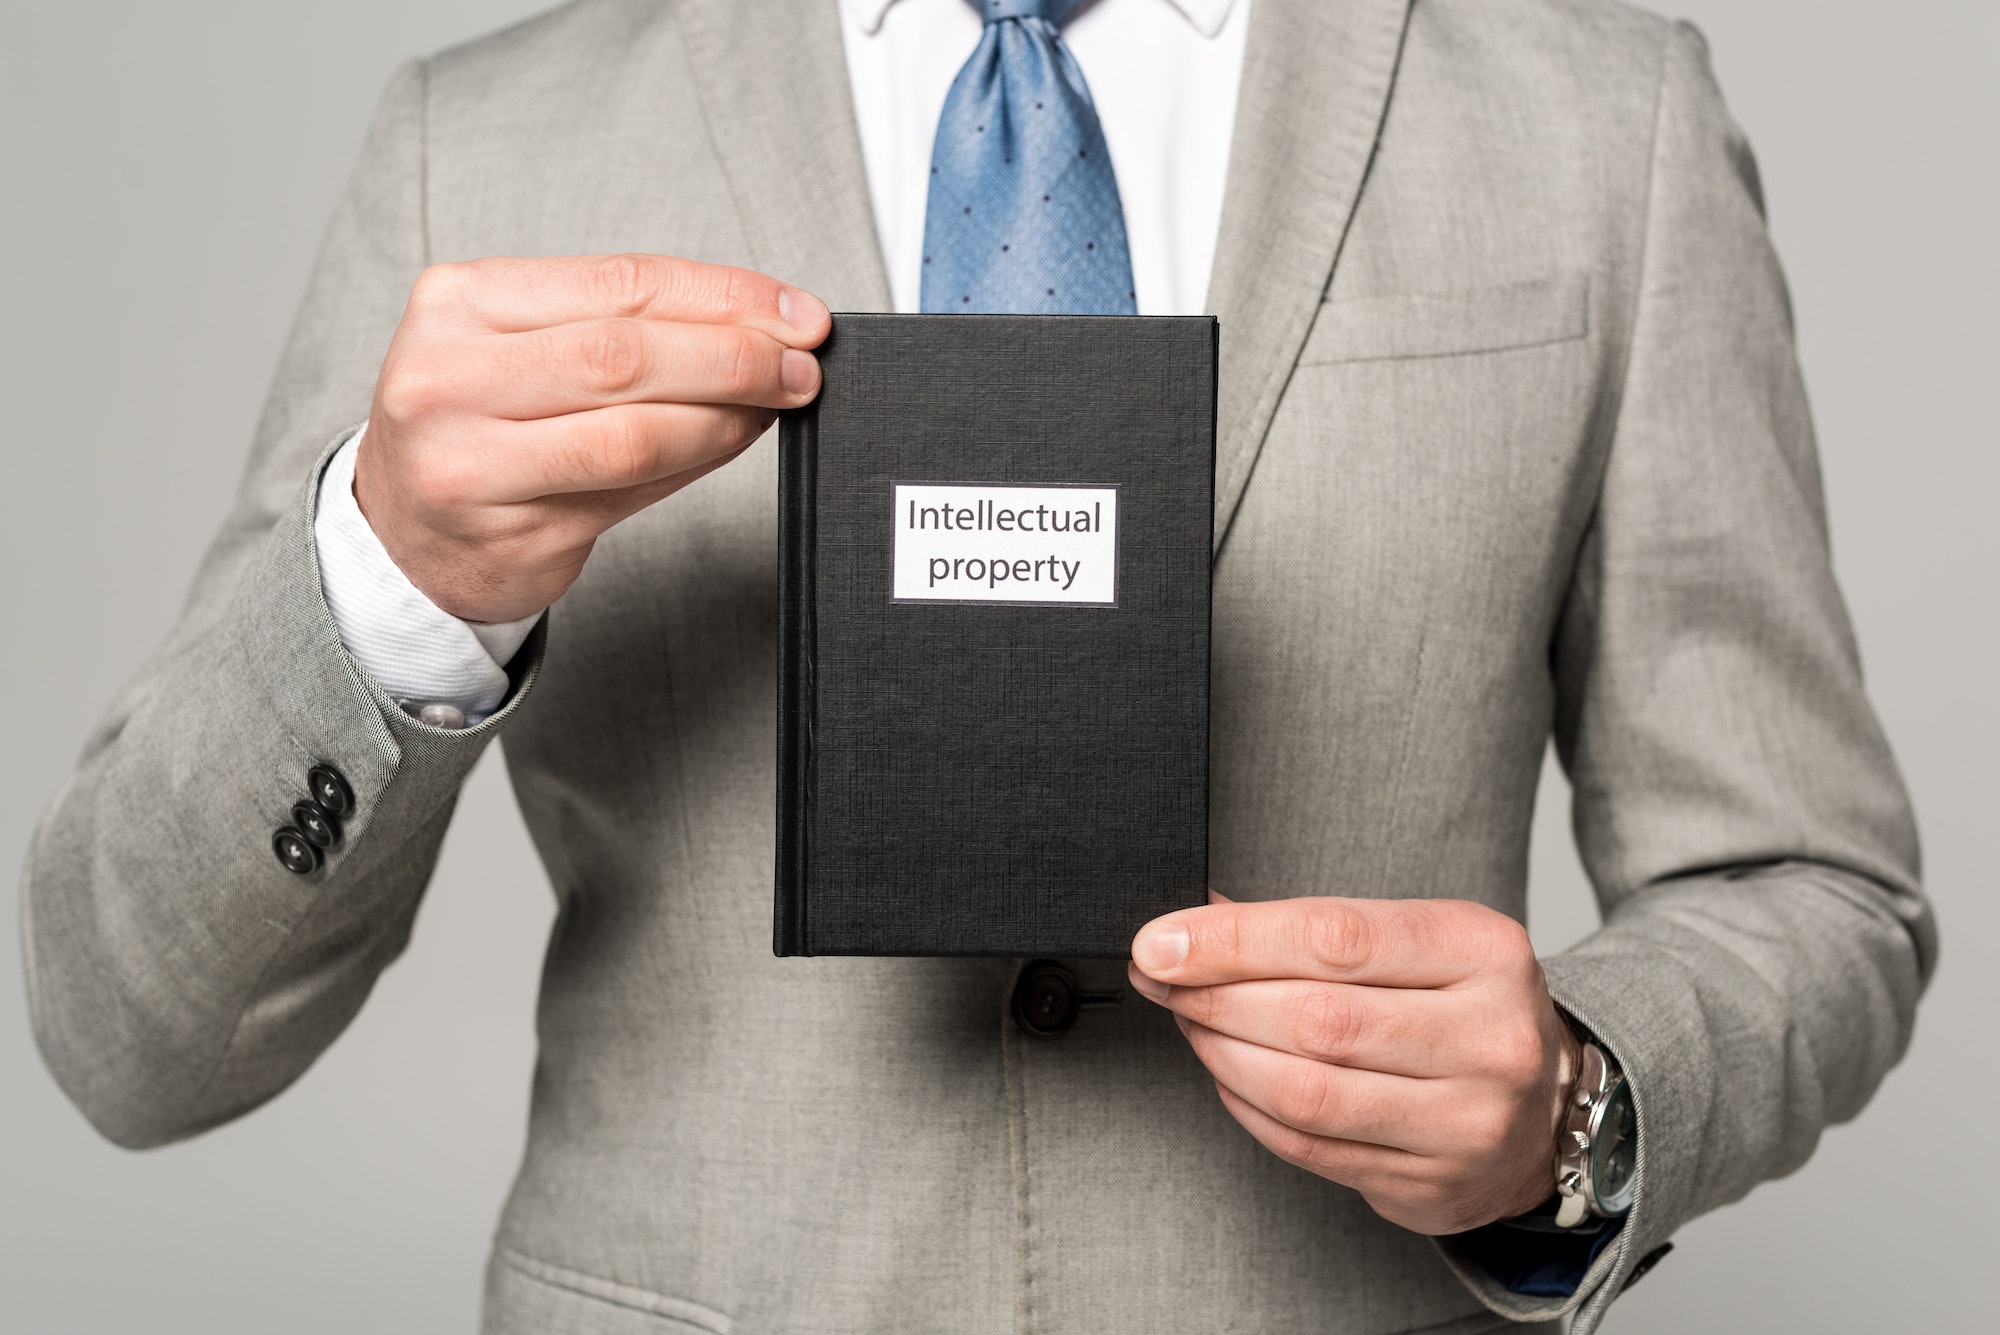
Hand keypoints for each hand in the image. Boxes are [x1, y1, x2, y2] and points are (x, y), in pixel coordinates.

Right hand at [355, 254, 830, 622]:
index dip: (722, 294)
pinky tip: (732, 440)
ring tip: (777, 402)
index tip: (793, 309)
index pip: (618, 283)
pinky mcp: (509, 532)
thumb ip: (625, 329)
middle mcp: (449, 378)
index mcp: (457, 302)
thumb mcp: (521, 347)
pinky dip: (698, 461)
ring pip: (632, 431)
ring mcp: (471, 463)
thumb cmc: (479, 425)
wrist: (403, 532)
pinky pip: (630, 491)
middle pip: (626, 354)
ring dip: (727, 414)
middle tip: (802, 361)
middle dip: (736, 354)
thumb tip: (762, 323)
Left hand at [1129, 894, 1579, 1234]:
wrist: (1546, 1108)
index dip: (1232, 941)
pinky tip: (1228, 1074)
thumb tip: (1197, 919)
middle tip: (1161, 980)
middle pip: (1315, 1018)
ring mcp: (1467, 1121)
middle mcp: (1488, 1038)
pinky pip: (1308, 1147)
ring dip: (1221, 1054)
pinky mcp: (1432, 1184)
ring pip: (1306, 1091)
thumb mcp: (1415, 942)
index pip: (1336, 937)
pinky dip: (1248, 1106)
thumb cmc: (1461, 1006)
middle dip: (1214, 997)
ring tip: (1190, 1023)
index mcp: (1484, 951)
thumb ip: (1314, 931)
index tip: (1160, 942)